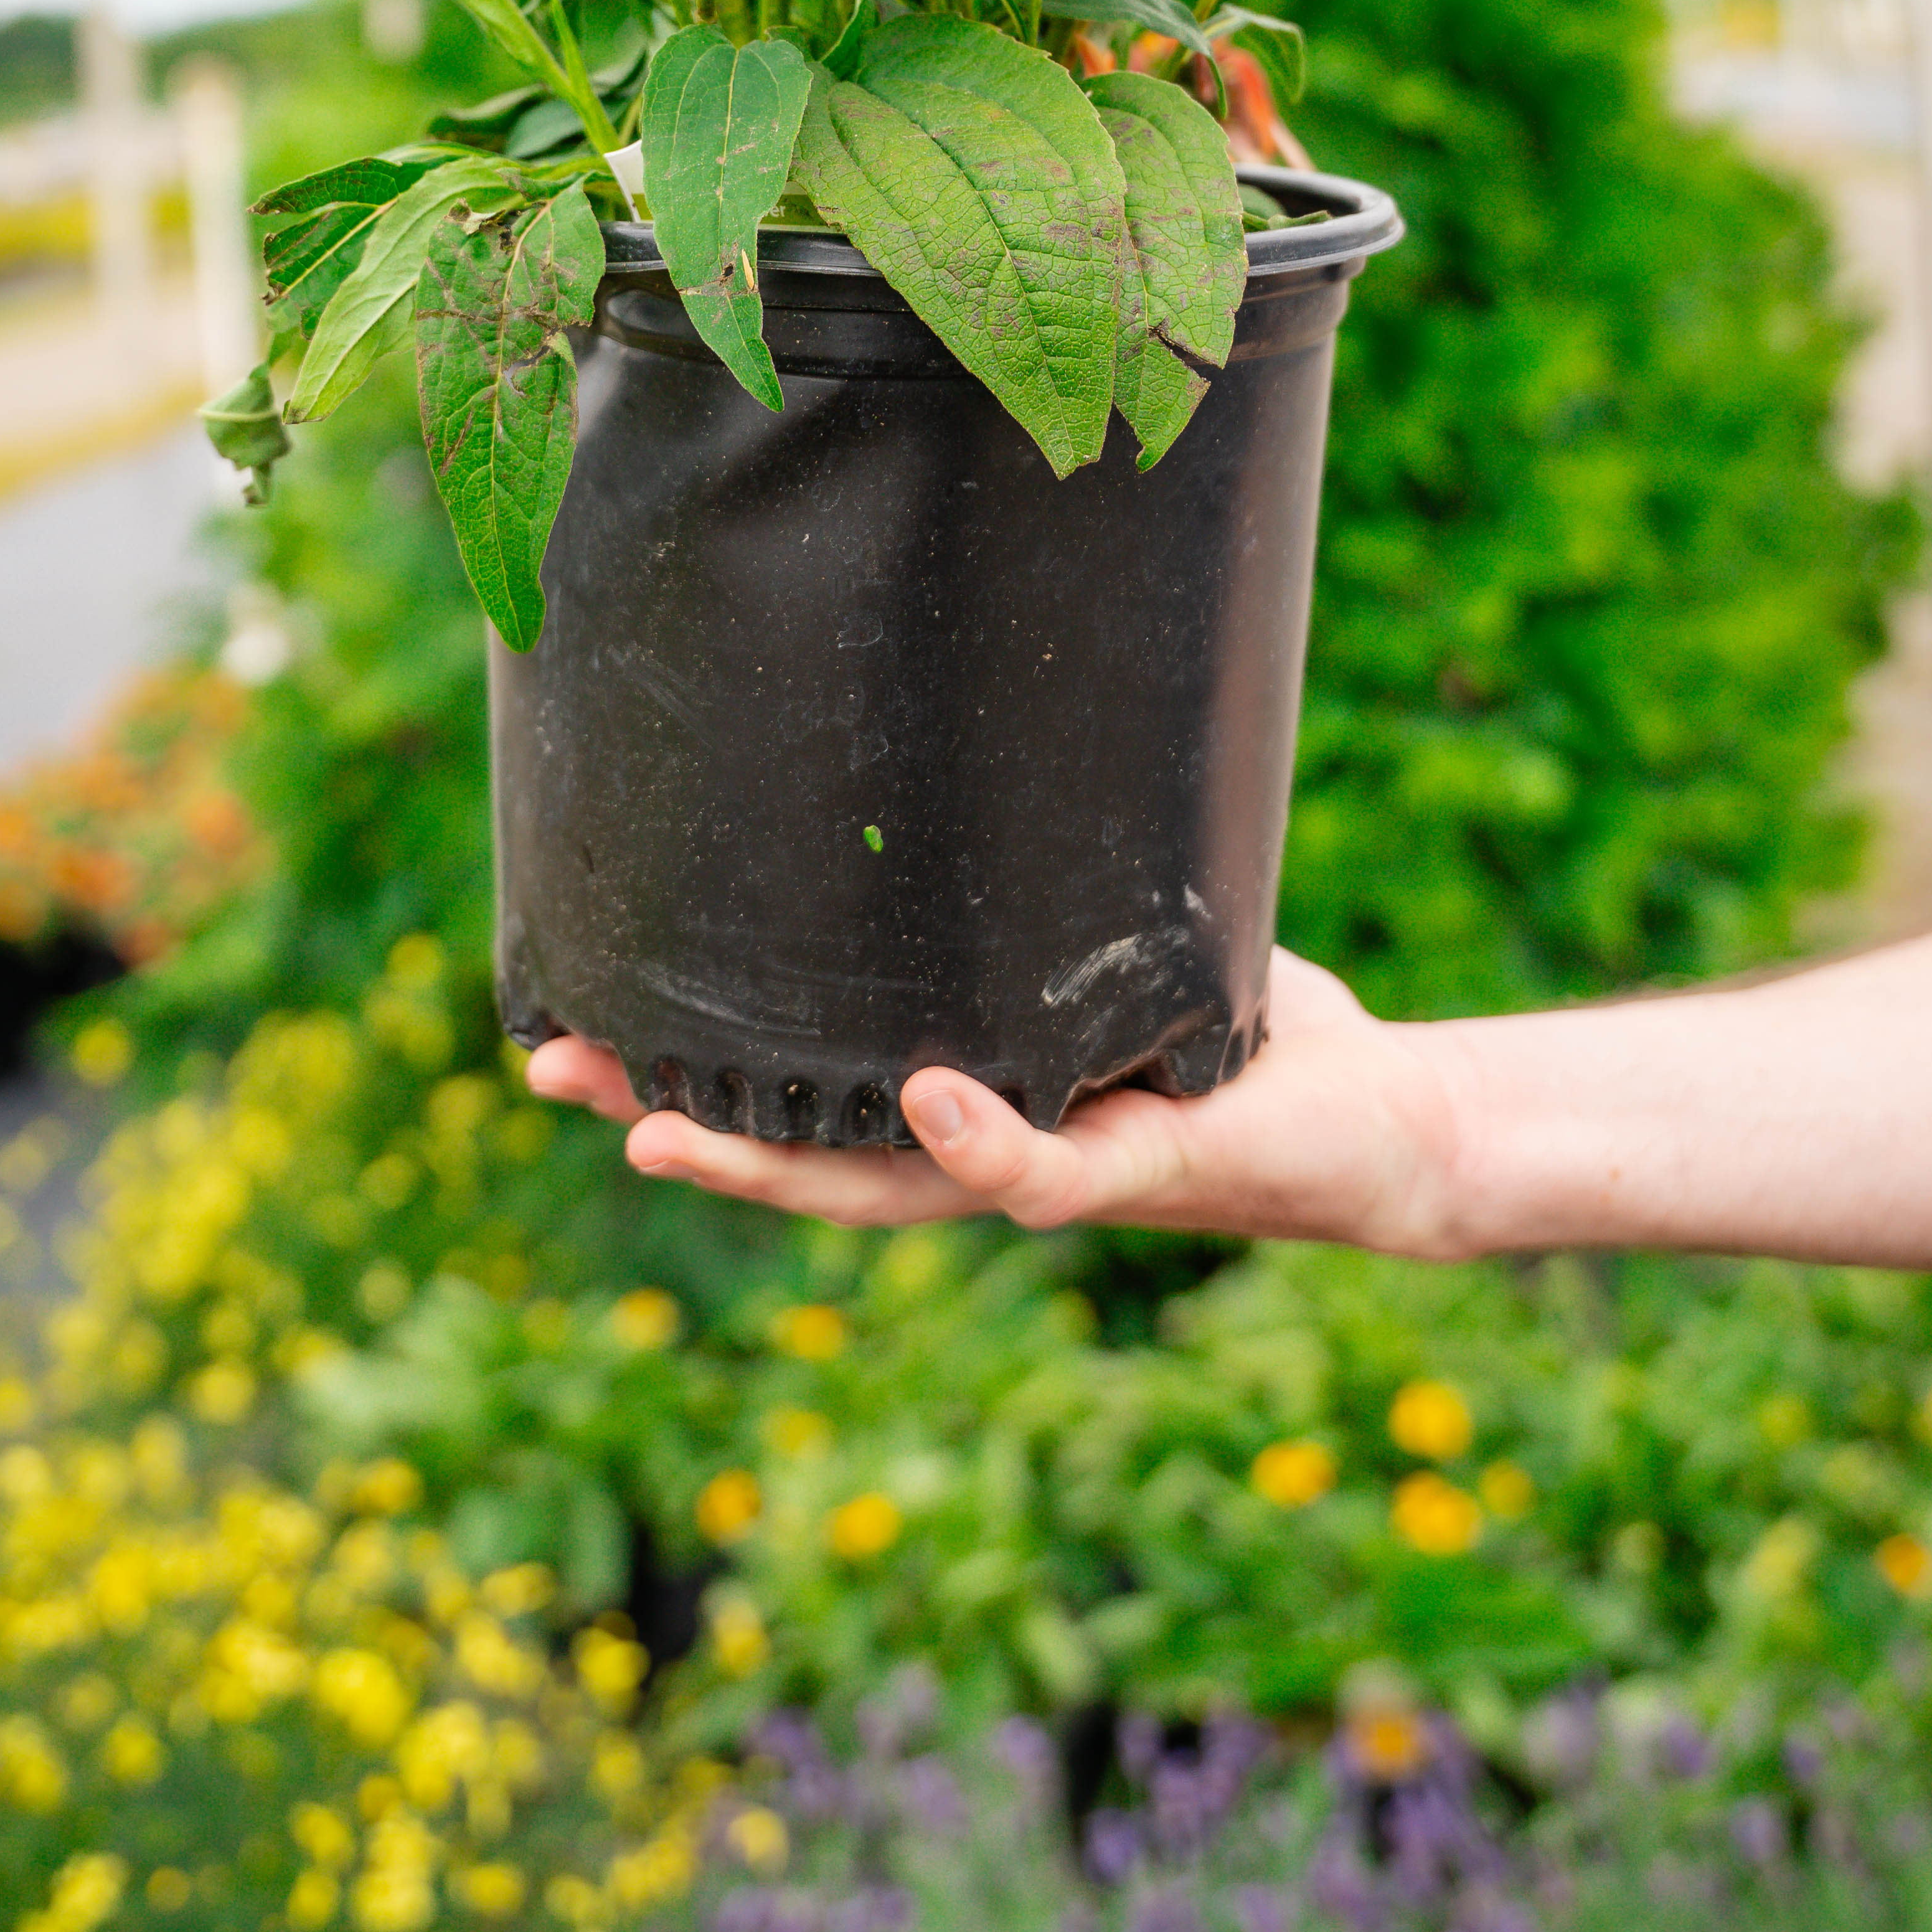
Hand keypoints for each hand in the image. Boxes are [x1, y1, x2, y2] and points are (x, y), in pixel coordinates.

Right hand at [519, 946, 1458, 1253]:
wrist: (1380, 1115)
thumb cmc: (1239, 1030)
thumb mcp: (1114, 946)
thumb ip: (1036, 893)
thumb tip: (960, 742)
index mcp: (962, 1102)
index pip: (797, 1100)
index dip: (685, 1072)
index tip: (567, 1021)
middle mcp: (984, 1152)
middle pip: (799, 1156)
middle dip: (674, 1126)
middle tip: (551, 1072)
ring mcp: (1054, 1170)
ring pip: (889, 1189)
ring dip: (772, 1173)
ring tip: (661, 1133)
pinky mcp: (1149, 1163)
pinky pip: (1049, 1168)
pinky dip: (981, 1137)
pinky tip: (919, 1093)